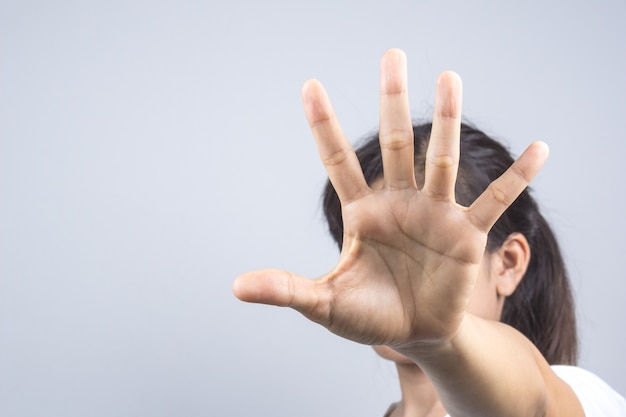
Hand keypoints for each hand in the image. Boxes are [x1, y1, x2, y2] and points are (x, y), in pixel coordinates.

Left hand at [232, 49, 547, 350]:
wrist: (416, 334)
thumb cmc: (369, 316)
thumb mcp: (324, 304)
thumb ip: (287, 290)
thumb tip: (235, 287)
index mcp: (361, 213)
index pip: (338, 161)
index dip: (324, 124)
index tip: (309, 85)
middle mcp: (398, 203)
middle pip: (395, 143)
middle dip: (392, 100)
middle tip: (392, 54)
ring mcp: (435, 214)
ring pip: (441, 161)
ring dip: (447, 122)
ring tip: (450, 77)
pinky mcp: (467, 236)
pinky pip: (495, 203)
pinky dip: (517, 180)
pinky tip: (540, 150)